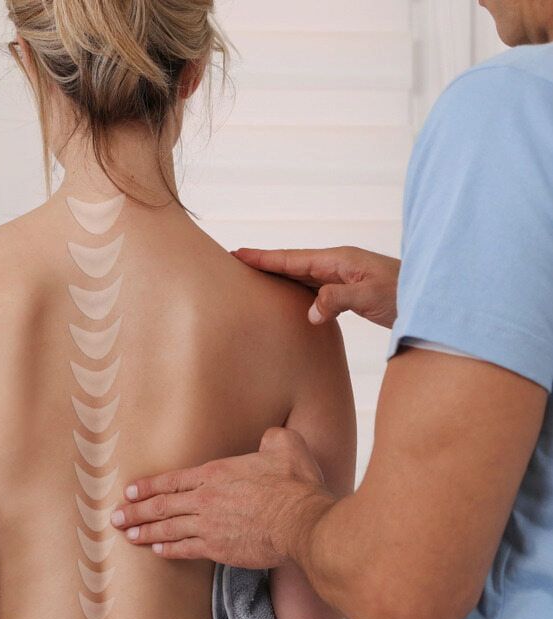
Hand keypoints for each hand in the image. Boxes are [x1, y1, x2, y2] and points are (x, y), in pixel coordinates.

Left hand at [110, 428, 334, 567]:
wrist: (302, 522)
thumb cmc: (295, 484)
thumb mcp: (285, 446)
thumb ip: (272, 439)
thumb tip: (270, 437)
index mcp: (215, 473)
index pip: (171, 480)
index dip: (147, 487)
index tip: (129, 492)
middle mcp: (205, 499)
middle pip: (161, 505)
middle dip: (135, 512)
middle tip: (115, 518)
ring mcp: (209, 526)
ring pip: (167, 529)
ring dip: (145, 532)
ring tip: (128, 535)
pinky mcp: (218, 549)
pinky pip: (185, 549)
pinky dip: (169, 550)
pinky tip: (157, 551)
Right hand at [233, 246, 400, 329]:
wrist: (433, 300)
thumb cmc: (406, 295)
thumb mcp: (369, 296)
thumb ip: (337, 300)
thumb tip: (310, 312)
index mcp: (339, 260)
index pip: (292, 258)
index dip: (264, 258)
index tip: (238, 254)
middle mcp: (338, 264)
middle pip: (293, 263)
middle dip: (265, 262)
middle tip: (237, 262)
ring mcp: (344, 276)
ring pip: (302, 275)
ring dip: (279, 276)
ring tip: (255, 277)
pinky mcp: (349, 291)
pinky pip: (315, 288)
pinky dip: (296, 290)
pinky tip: (289, 296)